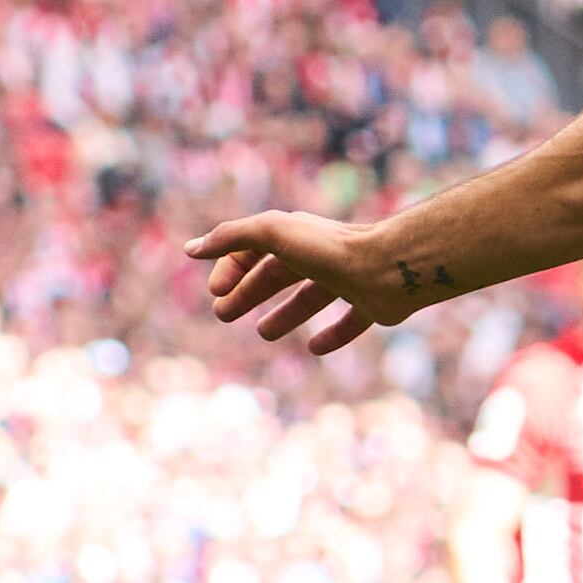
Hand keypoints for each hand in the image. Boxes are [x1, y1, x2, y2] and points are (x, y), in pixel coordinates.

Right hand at [186, 209, 417, 357]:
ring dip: (285, 314)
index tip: (217, 292)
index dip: (232, 268)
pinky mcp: (373, 306)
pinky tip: (315, 348)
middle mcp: (322, 255)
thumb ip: (232, 238)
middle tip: (223, 314)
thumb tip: (191, 249)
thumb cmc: (329, 250)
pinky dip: (332, 335)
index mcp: (297, 236)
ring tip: (264, 333)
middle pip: (278, 274)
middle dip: (249, 292)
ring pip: (311, 297)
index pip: (255, 249)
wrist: (391, 268)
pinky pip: (351, 321)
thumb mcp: (273, 234)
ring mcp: (348, 280)